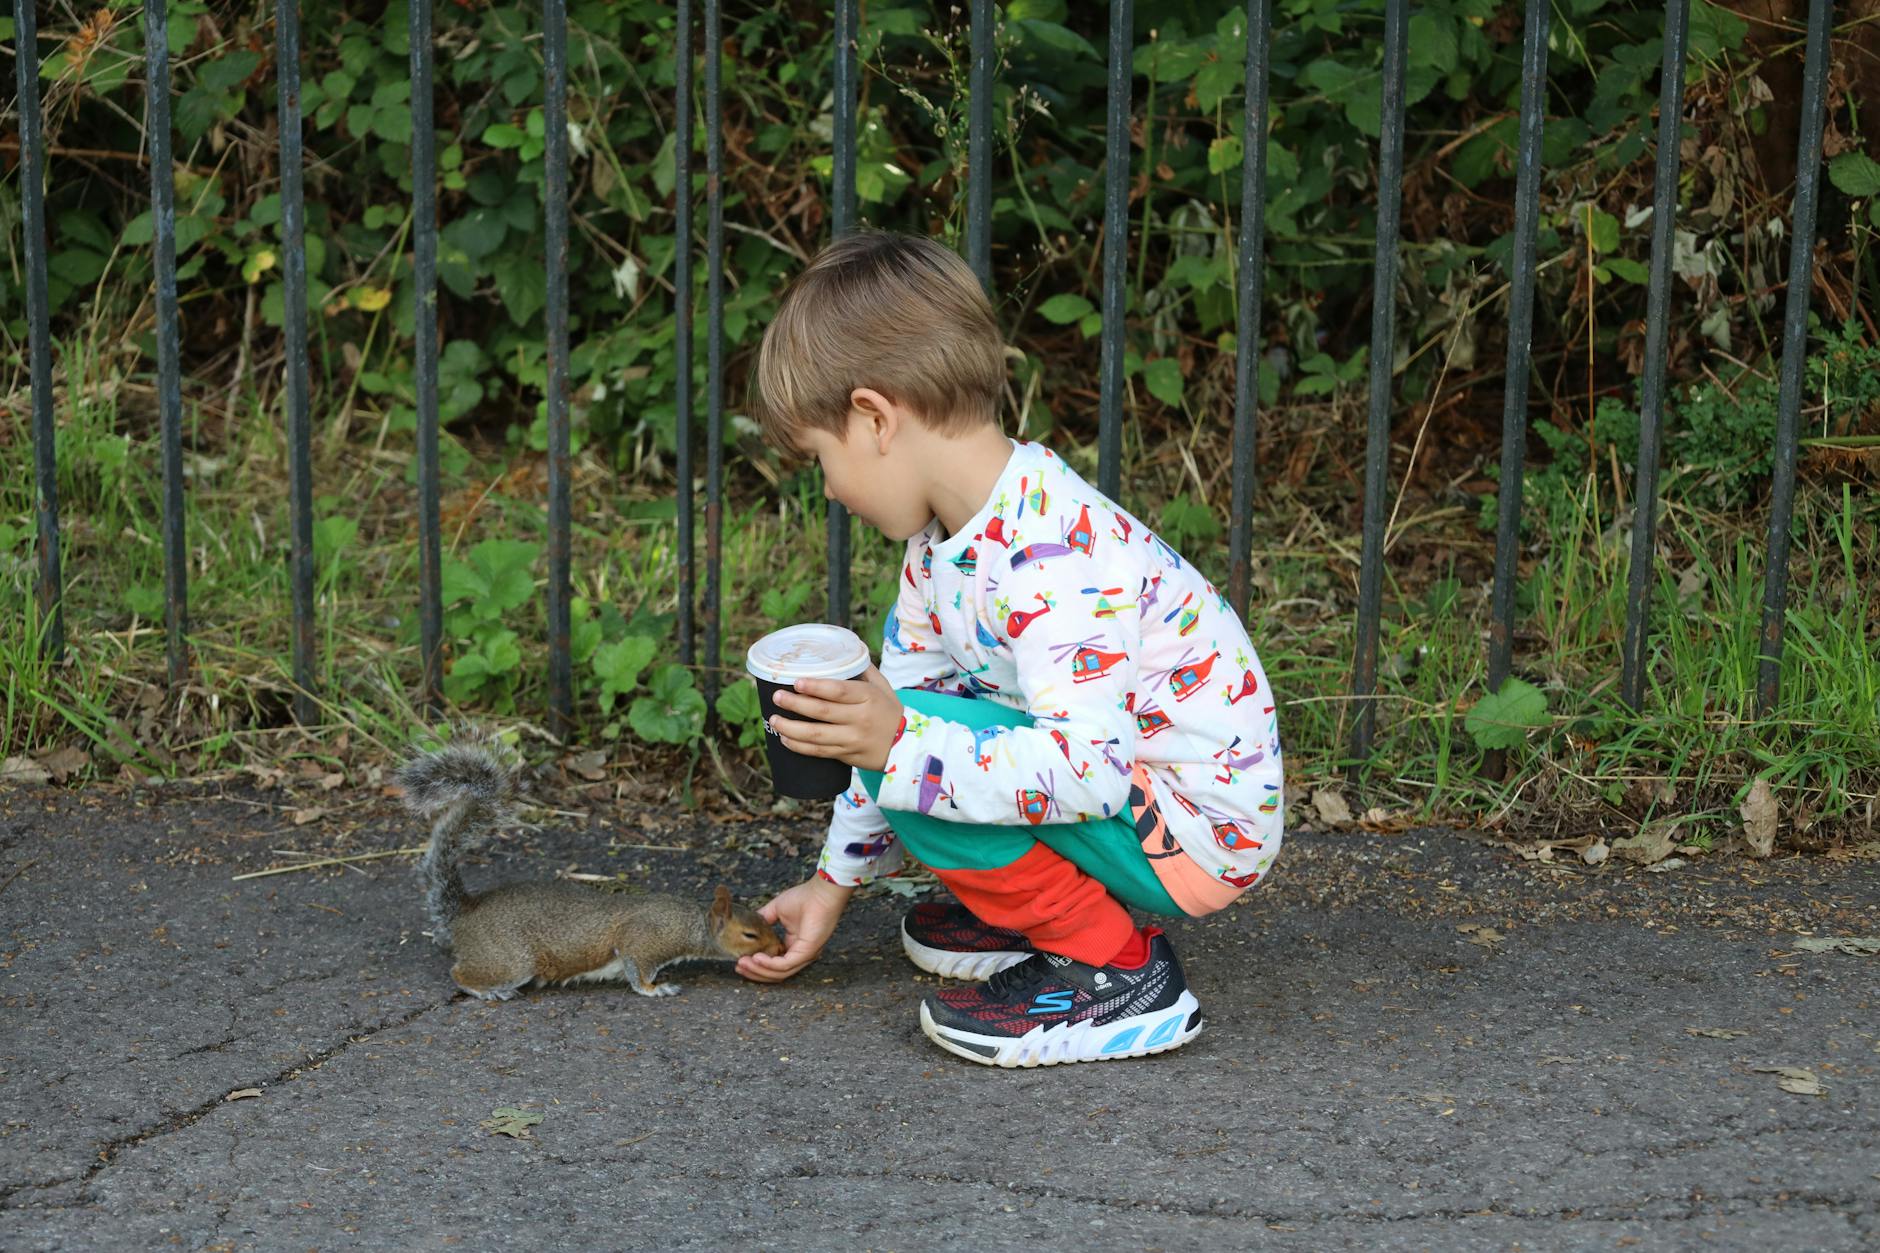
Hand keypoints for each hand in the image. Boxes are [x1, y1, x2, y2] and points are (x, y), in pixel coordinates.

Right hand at [736, 876, 853, 982]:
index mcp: (794, 946)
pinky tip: (756, 958)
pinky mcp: (807, 953)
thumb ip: (763, 919)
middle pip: (775, 973)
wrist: (821, 891)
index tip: (739, 962)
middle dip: (755, 972)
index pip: (774, 964)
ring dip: (758, 970)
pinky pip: (785, 964)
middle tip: (738, 967)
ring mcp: (805, 955)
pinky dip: (769, 964)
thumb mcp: (776, 910)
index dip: (756, 966)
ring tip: (743, 963)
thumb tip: (748, 926)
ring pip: (779, 973)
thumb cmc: (805, 897)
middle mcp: (800, 954)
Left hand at [767, 664, 902, 772]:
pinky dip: (799, 747)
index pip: (838, 691)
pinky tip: (785, 740)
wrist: (907, 747)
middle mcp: (860, 719)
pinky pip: (819, 752)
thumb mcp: (883, 688)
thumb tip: (844, 650)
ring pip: (816, 736)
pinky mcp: (847, 756)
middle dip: (795, 704)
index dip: (816, 687)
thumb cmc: (891, 712)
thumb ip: (864, 670)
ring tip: (774, 719)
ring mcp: (852, 740)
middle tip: (777, 697)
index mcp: (868, 698)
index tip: (796, 682)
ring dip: (791, 728)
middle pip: (822, 712)